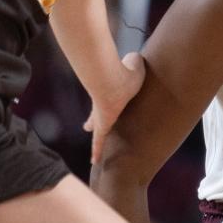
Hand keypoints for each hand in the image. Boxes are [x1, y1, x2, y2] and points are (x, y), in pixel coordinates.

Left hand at [85, 51, 144, 165]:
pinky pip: (98, 142)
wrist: (112, 80)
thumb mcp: (135, 64)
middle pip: (96, 116)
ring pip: (96, 131)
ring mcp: (100, 116)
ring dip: (94, 142)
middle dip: (93, 121)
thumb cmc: (125, 72)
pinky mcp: (101, 125)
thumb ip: (134, 63)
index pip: (106, 100)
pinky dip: (96, 150)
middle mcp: (102, 105)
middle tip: (87, 127)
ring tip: (92, 155)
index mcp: (111, 93)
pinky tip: (93, 161)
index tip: (102, 104)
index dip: (105, 103)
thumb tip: (134, 61)